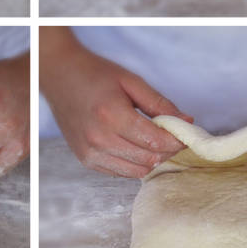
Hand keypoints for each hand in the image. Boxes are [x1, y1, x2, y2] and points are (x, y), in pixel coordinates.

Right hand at [40, 28, 190, 177]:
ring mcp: (90, 152)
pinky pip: (120, 172)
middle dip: (168, 150)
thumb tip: (187, 122)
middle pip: (149, 159)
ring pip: (137, 171)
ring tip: (154, 141)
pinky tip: (135, 146)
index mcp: (112, 115)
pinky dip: (134, 163)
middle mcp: (99, 138)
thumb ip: (160, 104)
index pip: (156, 141)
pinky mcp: (85, 160)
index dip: (176, 140)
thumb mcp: (131, 81)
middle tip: (173, 136)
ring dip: (152, 159)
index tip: (185, 134)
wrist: (59, 75)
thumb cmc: (95, 74)